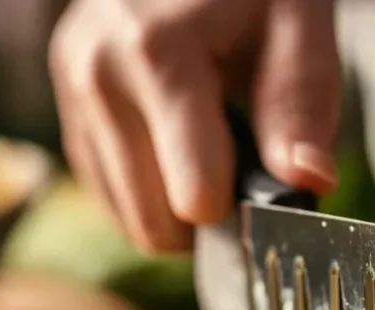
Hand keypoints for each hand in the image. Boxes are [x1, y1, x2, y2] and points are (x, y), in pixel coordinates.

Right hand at [48, 0, 339, 251]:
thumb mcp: (297, 21)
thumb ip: (302, 104)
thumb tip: (308, 183)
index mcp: (156, 53)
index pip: (195, 197)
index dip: (243, 203)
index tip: (265, 172)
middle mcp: (97, 76)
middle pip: (154, 224)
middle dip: (207, 217)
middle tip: (243, 167)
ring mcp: (71, 94)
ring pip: (127, 219)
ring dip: (176, 207)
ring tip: (212, 146)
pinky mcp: (66, 110)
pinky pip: (109, 195)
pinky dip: (150, 190)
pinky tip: (178, 143)